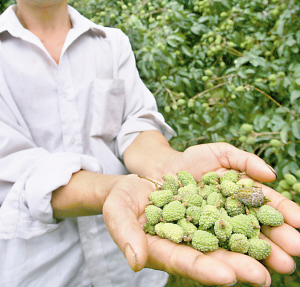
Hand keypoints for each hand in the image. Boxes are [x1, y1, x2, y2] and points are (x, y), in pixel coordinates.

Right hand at [102, 160, 299, 286]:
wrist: (140, 178)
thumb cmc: (124, 200)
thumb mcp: (118, 213)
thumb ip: (126, 236)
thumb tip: (136, 262)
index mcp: (171, 249)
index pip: (190, 262)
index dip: (208, 270)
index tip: (230, 276)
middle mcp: (196, 236)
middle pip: (224, 250)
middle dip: (251, 259)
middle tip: (278, 269)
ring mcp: (209, 214)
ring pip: (240, 226)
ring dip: (268, 235)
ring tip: (294, 245)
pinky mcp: (218, 193)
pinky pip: (240, 198)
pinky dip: (262, 202)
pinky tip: (286, 211)